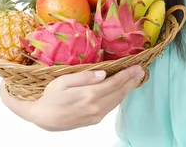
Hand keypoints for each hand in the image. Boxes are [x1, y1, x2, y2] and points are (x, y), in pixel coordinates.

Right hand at [0, 65, 144, 130]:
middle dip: (132, 80)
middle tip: (141, 70)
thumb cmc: (51, 96)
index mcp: (89, 95)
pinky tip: (122, 90)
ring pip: (117, 100)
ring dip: (128, 89)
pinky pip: (112, 106)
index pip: (115, 83)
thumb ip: (84, 77)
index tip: (137, 66)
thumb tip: (103, 73)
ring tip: (136, 78)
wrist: (43, 118)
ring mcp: (96, 115)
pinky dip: (120, 96)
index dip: (127, 74)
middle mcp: (96, 107)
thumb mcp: (63, 81)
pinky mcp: (94, 119)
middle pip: (120, 92)